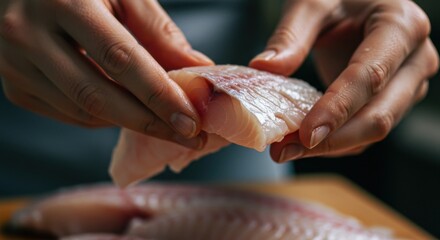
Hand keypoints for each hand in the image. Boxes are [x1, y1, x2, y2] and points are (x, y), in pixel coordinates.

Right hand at [0, 0, 212, 148]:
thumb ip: (158, 31)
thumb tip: (197, 69)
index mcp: (63, 1)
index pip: (119, 59)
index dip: (158, 94)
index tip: (190, 120)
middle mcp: (28, 34)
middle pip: (97, 95)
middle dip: (149, 122)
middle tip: (187, 136)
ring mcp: (14, 64)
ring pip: (83, 111)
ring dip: (130, 122)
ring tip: (164, 123)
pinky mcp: (14, 86)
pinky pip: (68, 114)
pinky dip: (104, 118)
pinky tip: (127, 110)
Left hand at [250, 0, 438, 161]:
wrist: (359, 1)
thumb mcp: (312, 1)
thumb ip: (291, 34)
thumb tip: (265, 67)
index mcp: (400, 25)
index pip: (369, 76)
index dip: (337, 109)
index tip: (304, 134)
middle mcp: (415, 58)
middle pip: (379, 114)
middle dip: (330, 140)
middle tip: (282, 151)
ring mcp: (409, 82)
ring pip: (374, 128)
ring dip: (330, 146)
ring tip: (285, 149)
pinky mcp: (394, 98)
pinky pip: (367, 129)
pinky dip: (337, 140)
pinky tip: (305, 142)